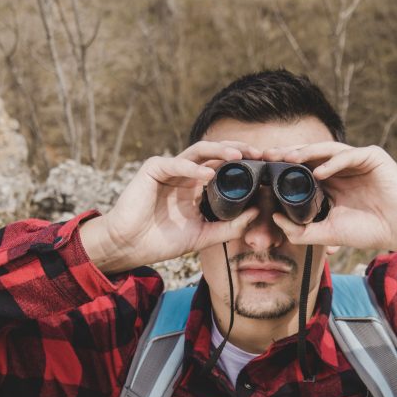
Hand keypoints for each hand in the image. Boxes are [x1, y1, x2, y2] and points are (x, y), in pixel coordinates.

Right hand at [100, 141, 263, 266]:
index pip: (225, 167)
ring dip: (220, 150)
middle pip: (216, 153)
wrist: (130, 247)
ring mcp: (170, 168)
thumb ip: (229, 226)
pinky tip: (207, 175)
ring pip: (199, 151)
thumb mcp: (204, 236)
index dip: (245, 164)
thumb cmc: (162, 241)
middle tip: (259, 153)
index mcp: (197, 185)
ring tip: (239, 155)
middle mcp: (186, 173)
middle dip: (238, 150)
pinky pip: (175, 163)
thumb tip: (257, 213)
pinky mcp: (153, 168)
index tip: (265, 166)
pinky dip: (192, 168)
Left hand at [260, 143, 396, 251]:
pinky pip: (348, 155)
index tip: (260, 171)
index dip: (282, 168)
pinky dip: (333, 162)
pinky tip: (318, 172)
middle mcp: (340, 168)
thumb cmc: (368, 230)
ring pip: (325, 150)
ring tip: (287, 158)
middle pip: (309, 155)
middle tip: (265, 156)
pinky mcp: (372, 156)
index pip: (301, 169)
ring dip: (306, 153)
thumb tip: (274, 219)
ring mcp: (355, 160)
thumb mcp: (329, 233)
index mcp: (329, 183)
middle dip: (287, 155)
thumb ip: (302, 230)